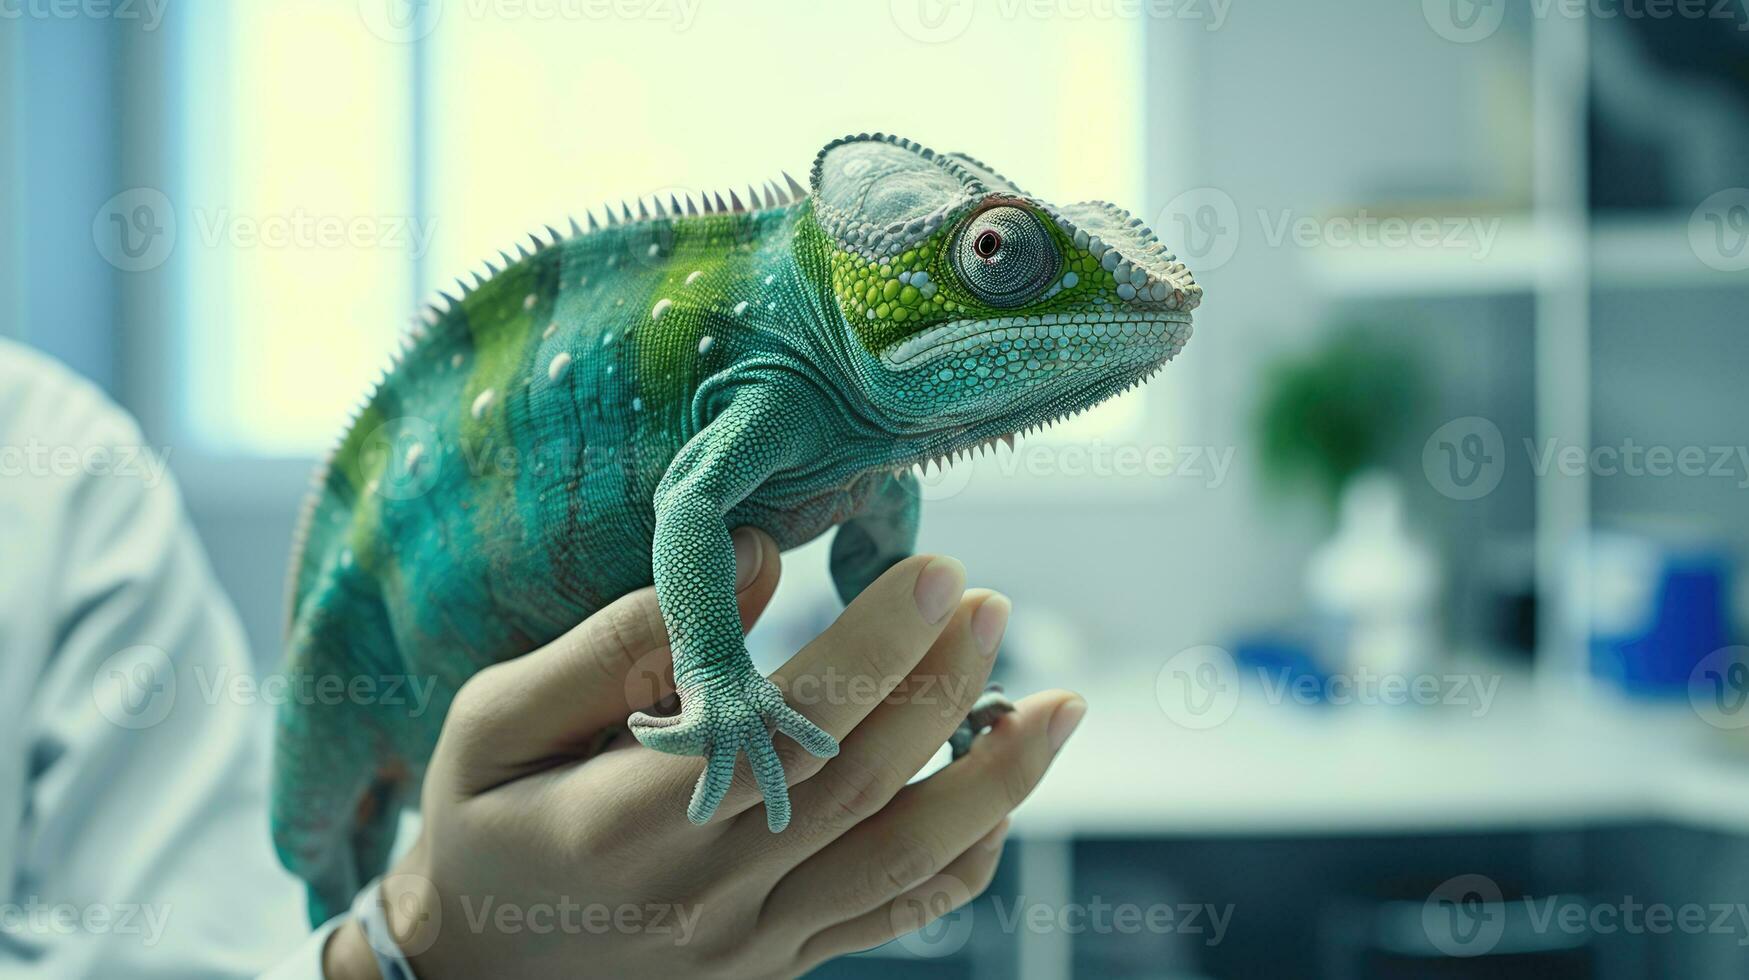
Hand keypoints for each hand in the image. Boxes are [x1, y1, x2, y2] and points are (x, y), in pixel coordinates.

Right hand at [324, 528, 1085, 978]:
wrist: (467, 973)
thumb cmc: (477, 825)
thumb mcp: (493, 718)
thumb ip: (615, 642)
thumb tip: (753, 559)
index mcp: (627, 822)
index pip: (782, 726)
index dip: (874, 648)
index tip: (939, 574)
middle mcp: (706, 893)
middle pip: (862, 785)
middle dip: (943, 687)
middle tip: (990, 603)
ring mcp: (753, 942)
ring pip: (903, 861)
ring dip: (995, 779)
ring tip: (1057, 704)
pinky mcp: (780, 964)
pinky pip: (897, 917)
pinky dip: (967, 860)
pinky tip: (1003, 796)